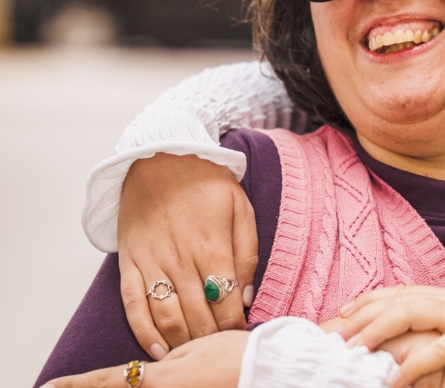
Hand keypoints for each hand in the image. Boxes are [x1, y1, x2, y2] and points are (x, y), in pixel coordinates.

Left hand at [44, 330, 248, 387]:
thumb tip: (146, 368)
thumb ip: (165, 359)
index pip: (108, 382)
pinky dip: (143, 385)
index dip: (78, 385)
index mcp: (159, 379)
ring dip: (119, 384)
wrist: (266, 371)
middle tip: (66, 386)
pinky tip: (143, 380)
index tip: (51, 386)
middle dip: (95, 387)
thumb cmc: (235, 354)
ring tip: (109, 380)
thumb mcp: (195, 348)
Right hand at [118, 153, 257, 357]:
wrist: (159, 158)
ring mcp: (151, 263)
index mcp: (211, 246)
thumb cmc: (205, 181)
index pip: (225, 301)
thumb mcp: (241, 207)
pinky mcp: (129, 263)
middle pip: (197, 315)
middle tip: (220, 348)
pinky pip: (133, 305)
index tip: (241, 336)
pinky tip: (158, 348)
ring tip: (194, 353)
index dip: (234, 324)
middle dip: (211, 337)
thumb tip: (246, 296)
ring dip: (181, 341)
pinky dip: (144, 332)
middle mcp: (180, 259)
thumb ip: (248, 253)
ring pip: (166, 316)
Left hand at [340, 287, 444, 387]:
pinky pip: (440, 348)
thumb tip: (424, 351)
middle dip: (357, 317)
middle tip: (326, 337)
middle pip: (394, 299)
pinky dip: (414, 364)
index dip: (365, 302)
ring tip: (349, 351)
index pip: (399, 292)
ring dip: (375, 331)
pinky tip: (393, 378)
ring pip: (410, 314)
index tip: (336, 317)